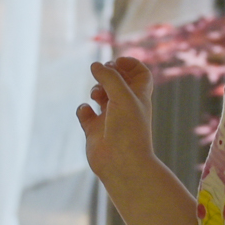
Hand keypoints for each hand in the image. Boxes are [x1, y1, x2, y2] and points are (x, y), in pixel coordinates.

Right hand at [77, 57, 156, 189]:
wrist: (122, 164)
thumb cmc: (129, 130)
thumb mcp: (122, 96)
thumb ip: (109, 77)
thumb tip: (96, 65)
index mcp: (138, 98)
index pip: (140, 74)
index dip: (130, 64)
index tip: (117, 61)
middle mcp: (125, 107)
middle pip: (118, 82)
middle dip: (109, 74)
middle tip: (103, 73)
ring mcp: (109, 119)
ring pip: (101, 96)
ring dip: (96, 89)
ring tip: (97, 94)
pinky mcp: (94, 131)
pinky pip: (85, 114)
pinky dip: (83, 109)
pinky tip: (86, 112)